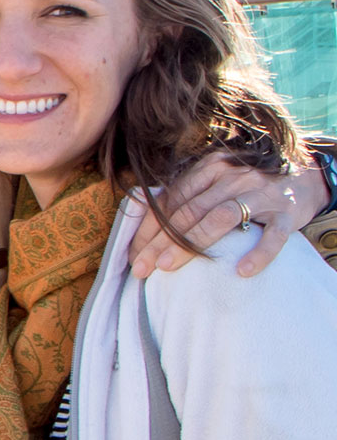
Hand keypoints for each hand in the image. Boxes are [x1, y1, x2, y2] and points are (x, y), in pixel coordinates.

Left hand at [130, 154, 331, 278]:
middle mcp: (233, 177)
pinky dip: (258, 253)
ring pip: (221, 218)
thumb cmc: (248, 185)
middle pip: (189, 211)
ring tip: (168, 267)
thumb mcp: (217, 179)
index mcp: (210, 167)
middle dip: (160, 241)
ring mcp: (261, 194)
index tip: (133, 254)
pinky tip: (242, 271)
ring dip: (192, 244)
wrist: (305, 175)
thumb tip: (142, 216)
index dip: (149, 228)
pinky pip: (272, 235)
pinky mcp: (287, 213)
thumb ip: (186, 193)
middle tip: (142, 267)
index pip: (172, 200)